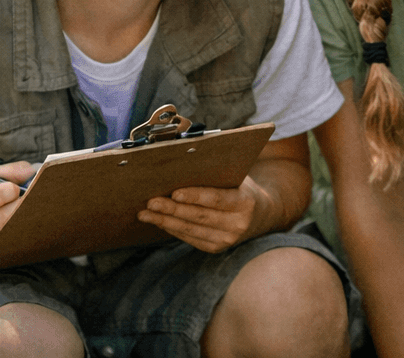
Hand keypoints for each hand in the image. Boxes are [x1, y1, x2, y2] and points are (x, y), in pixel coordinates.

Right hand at [0, 160, 32, 257]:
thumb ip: (9, 171)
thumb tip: (34, 171)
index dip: (12, 189)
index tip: (15, 188)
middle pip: (5, 217)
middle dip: (21, 206)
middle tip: (29, 199)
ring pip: (8, 232)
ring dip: (20, 220)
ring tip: (23, 211)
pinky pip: (6, 244)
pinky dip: (15, 233)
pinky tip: (15, 224)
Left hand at [138, 176, 263, 253]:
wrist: (259, 215)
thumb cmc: (241, 187)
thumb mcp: (236, 176)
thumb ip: (214, 170)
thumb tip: (181, 155)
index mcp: (245, 202)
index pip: (216, 199)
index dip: (195, 197)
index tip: (174, 193)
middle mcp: (237, 225)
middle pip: (199, 217)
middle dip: (172, 210)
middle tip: (151, 202)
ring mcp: (227, 240)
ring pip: (191, 230)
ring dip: (165, 222)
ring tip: (145, 214)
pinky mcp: (216, 248)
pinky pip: (189, 238)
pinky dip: (172, 229)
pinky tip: (158, 221)